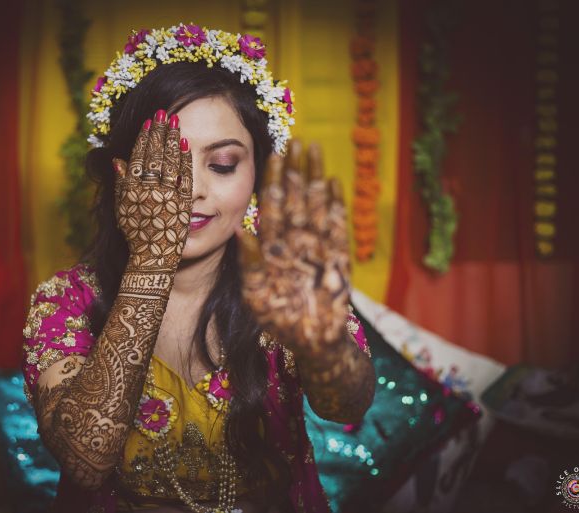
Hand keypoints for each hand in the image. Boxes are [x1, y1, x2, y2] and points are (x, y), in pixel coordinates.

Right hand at [113, 110, 192, 273]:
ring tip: (175, 122)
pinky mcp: (181, 205)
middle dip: (159, 132)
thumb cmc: (136, 236)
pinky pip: (183, 178)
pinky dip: (184, 160)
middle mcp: (147, 192)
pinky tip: (185, 145)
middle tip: (164, 112)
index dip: (144, 138)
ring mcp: (165, 197)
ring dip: (172, 140)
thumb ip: (120, 185)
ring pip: (169, 163)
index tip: (149, 121)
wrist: (152, 260)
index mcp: (131, 190)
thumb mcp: (122, 210)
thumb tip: (116, 160)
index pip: (138, 157)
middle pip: (154, 155)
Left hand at [235, 139, 351, 352]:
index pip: (272, 205)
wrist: (312, 342)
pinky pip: (337, 225)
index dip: (273, 180)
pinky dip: (335, 203)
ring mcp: (317, 246)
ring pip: (315, 203)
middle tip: (295, 139)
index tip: (272, 154)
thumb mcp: (256, 294)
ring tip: (313, 148)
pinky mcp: (338, 256)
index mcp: (272, 247)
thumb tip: (241, 232)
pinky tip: (333, 181)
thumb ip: (251, 265)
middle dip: (295, 169)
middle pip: (295, 196)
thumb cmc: (279, 320)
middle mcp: (294, 240)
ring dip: (314, 177)